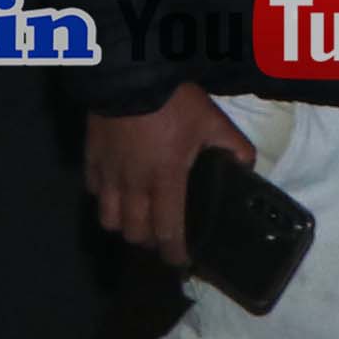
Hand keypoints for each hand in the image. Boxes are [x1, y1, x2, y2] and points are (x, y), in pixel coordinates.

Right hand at [87, 84, 254, 266]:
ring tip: (136, 218)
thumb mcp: (214, 122)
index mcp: (166, 182)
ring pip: (109, 218)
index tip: (181, 262)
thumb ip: (234, 148)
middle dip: (150, 242)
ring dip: (124, 225)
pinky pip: (93, 191)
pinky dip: (105, 197)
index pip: (168, 231)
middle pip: (135, 232)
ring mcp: (108, 174)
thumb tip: (247, 168)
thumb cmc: (173, 103)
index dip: (174, 253)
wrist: (128, 77)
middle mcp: (133, 186)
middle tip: (162, 237)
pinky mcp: (91, 159)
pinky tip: (116, 189)